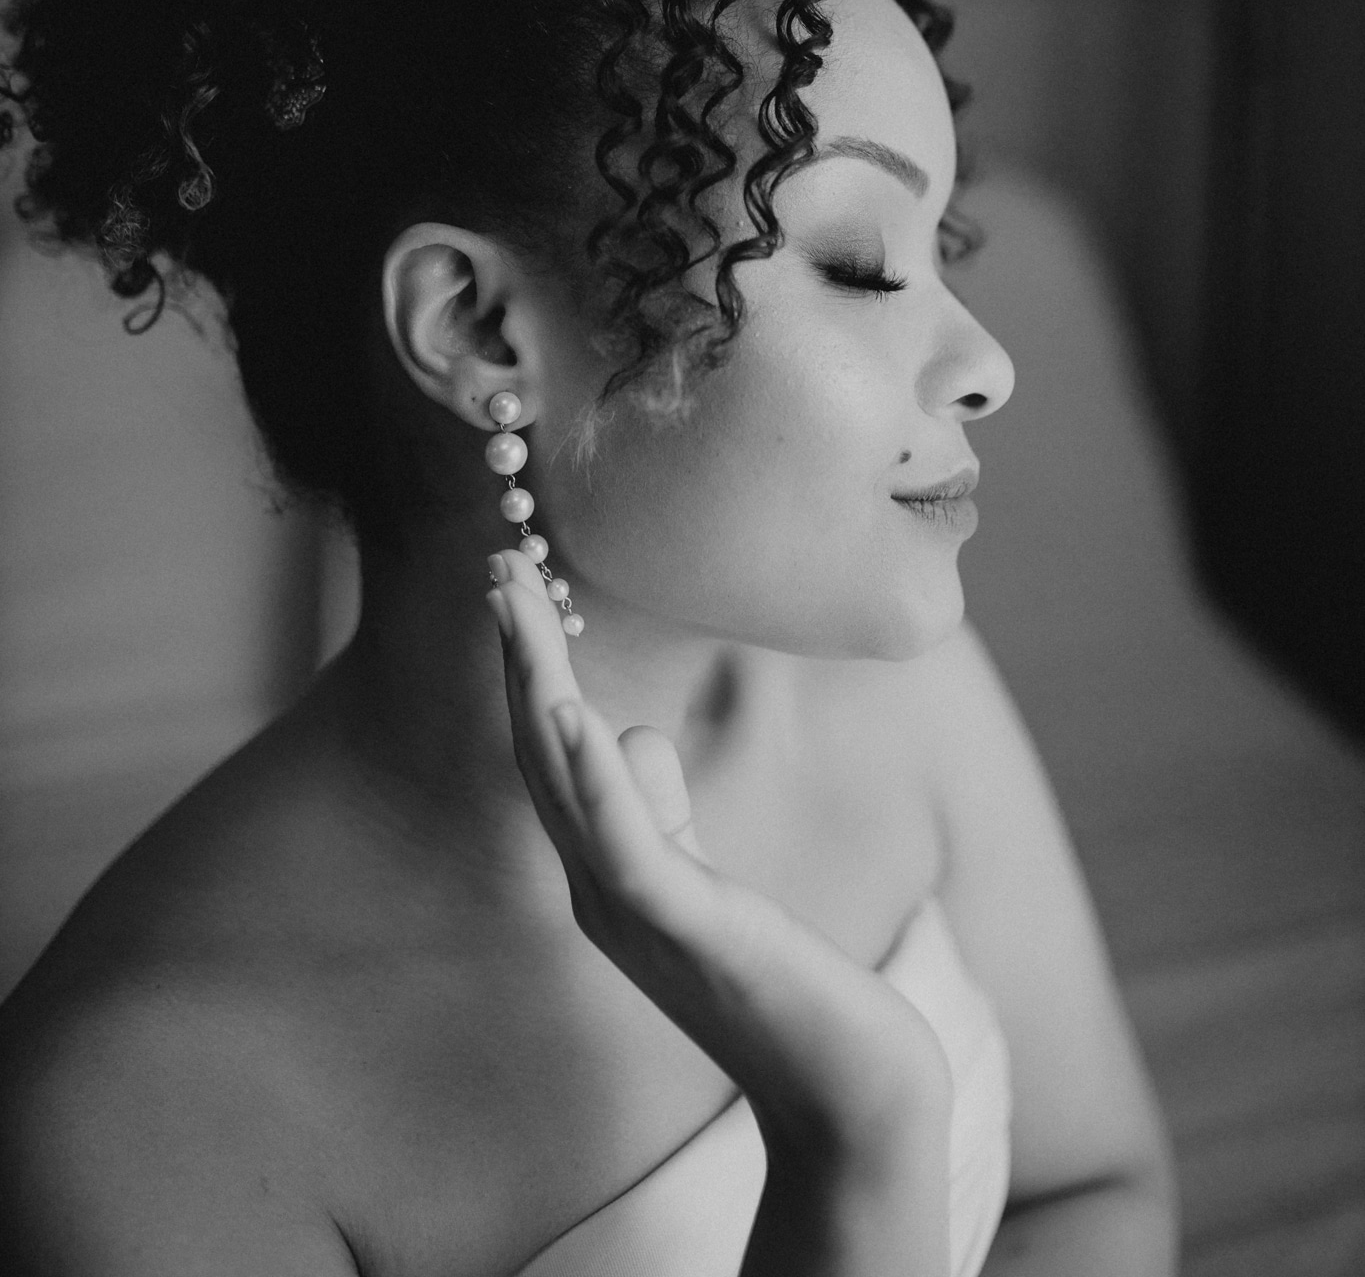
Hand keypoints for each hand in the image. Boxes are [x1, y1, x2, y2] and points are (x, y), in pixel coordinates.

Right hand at [485, 549, 952, 1178]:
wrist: (849, 1097)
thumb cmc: (783, 988)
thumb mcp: (707, 880)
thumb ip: (660, 812)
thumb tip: (627, 731)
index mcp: (606, 873)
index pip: (552, 752)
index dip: (527, 666)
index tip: (512, 581)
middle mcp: (603, 892)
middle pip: (545, 753)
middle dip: (520, 656)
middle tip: (497, 563)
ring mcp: (642, 917)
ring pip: (571, 785)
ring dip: (540, 688)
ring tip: (518, 605)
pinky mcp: (695, 932)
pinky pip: (630, 848)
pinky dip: (597, 780)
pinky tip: (576, 713)